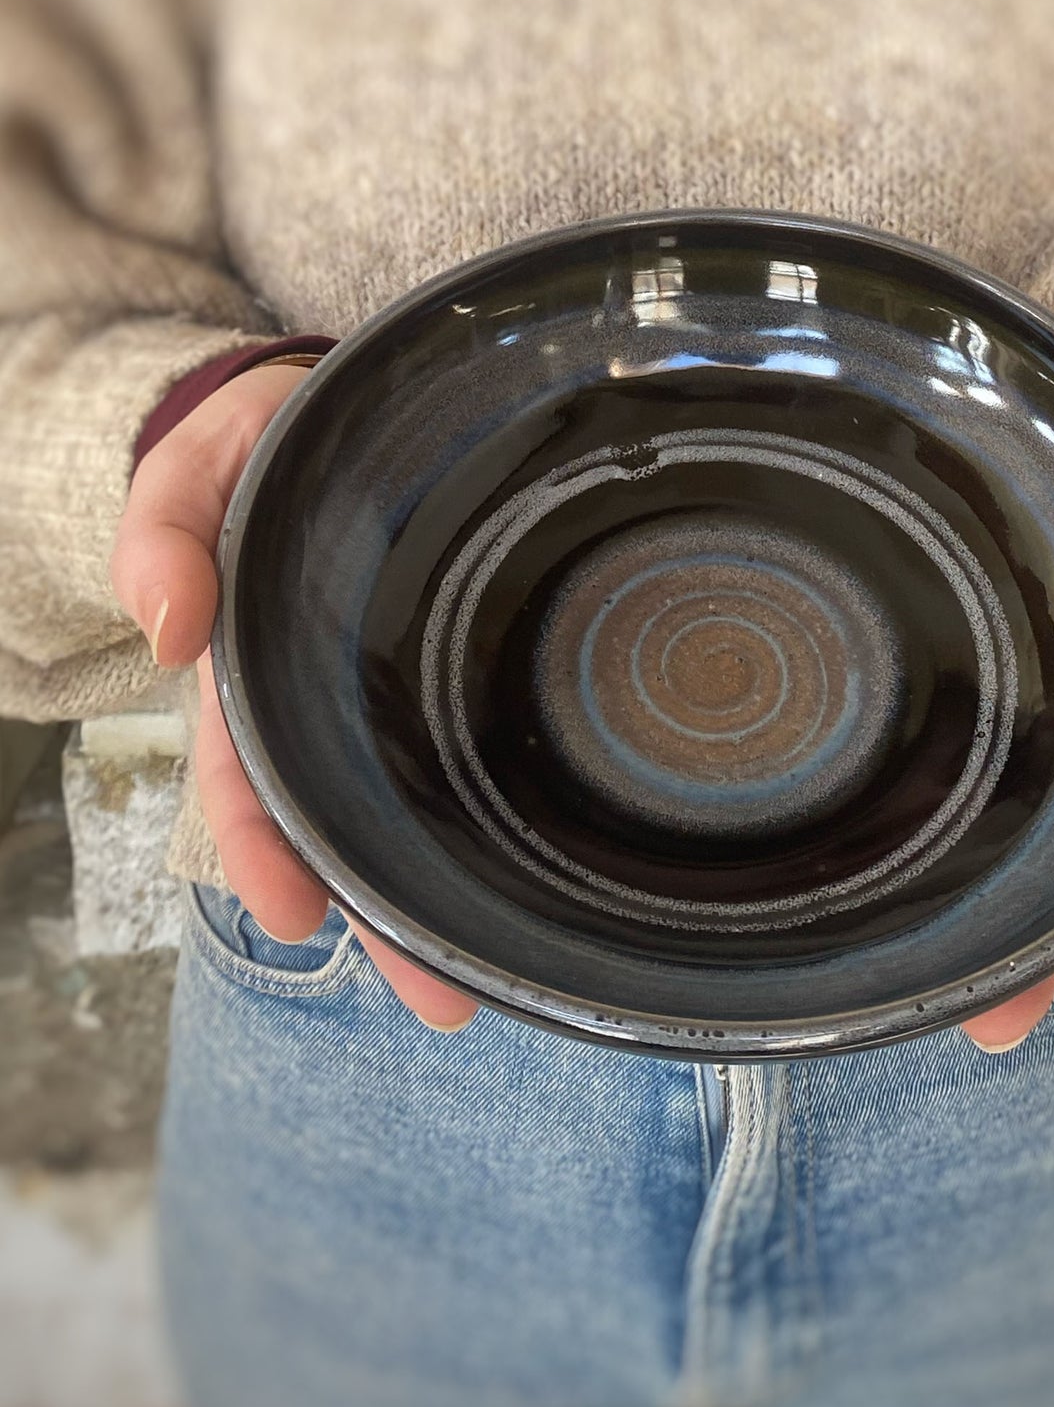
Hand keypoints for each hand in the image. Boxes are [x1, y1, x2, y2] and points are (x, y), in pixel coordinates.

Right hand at [111, 364, 478, 1032]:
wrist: (340, 404)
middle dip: (384, 918)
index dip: (264, 847)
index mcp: (254, 665)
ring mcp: (392, 686)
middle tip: (439, 1002)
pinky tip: (537, 870)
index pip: (249, 776)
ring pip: (417, 806)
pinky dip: (493, 810)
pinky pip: (472, 745)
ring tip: (492, 980)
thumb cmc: (258, 441)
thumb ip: (162, 530)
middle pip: (348, 825)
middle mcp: (324, 696)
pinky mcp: (460, 662)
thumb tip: (169, 625)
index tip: (297, 915)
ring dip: (444, 894)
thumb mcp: (190, 467)